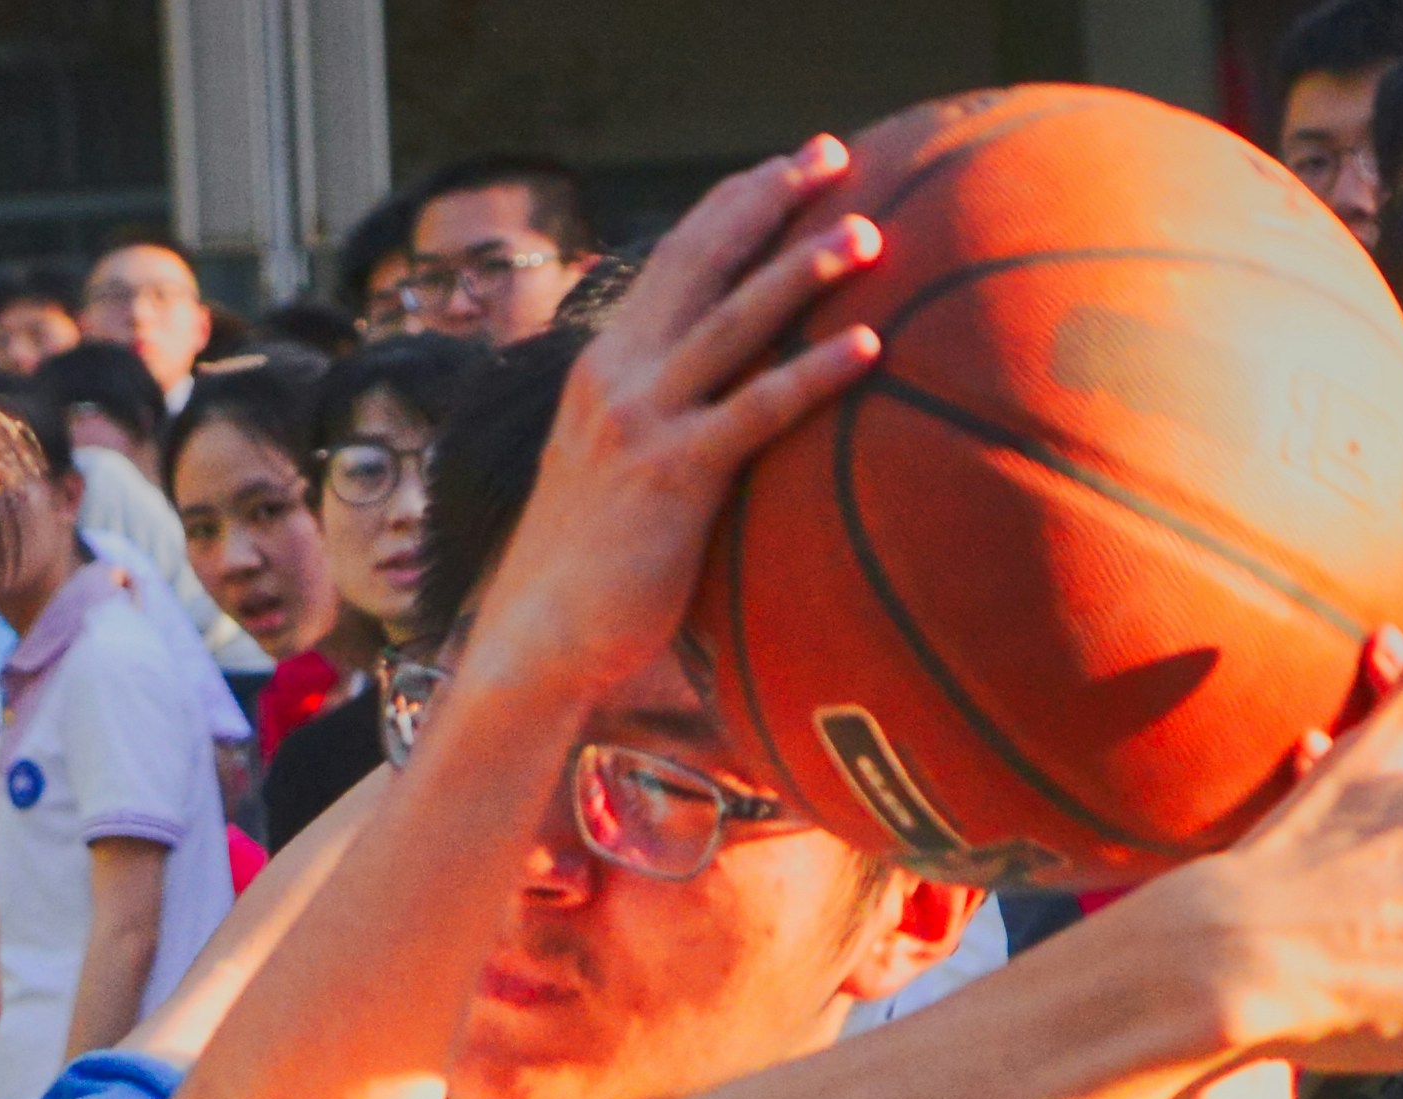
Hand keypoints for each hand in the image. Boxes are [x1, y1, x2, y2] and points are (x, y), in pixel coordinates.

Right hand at [442, 146, 889, 739]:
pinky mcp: (670, 477)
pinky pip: (755, 411)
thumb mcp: (609, 466)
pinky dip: (812, 373)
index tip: (789, 163)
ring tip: (868, 230)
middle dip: (770, 198)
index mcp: (604, 365)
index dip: (733, 203)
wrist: (535, 641)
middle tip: (836, 153)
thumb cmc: (587, 567)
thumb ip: (656, 415)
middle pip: (701, 261)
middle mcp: (616, 376)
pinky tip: (867, 344)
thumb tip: (718, 398)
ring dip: (802, 268)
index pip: (674, 257)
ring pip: (732, 321)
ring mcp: (640, 422)